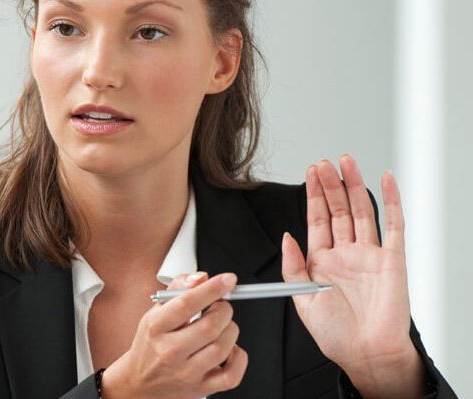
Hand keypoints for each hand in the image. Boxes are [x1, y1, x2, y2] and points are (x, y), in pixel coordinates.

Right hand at [102, 273, 246, 398]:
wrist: (140, 381)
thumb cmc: (151, 344)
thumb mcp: (155, 312)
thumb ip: (178, 290)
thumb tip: (200, 278)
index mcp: (156, 328)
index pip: (186, 303)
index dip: (211, 289)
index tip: (227, 280)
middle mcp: (169, 351)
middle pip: (210, 326)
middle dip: (224, 310)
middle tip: (221, 307)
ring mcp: (186, 373)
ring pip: (223, 347)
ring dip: (231, 330)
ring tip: (223, 327)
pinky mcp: (201, 388)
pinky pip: (232, 375)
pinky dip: (238, 357)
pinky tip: (229, 349)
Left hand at [281, 156, 423, 397]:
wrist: (365, 353)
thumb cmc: (336, 334)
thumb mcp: (301, 299)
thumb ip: (293, 266)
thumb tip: (286, 236)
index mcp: (322, 262)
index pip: (316, 219)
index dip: (313, 195)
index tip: (309, 173)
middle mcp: (346, 254)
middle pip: (338, 210)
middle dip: (330, 185)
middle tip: (323, 162)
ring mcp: (369, 254)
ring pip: (362, 211)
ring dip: (354, 186)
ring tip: (346, 162)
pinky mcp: (392, 259)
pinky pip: (393, 225)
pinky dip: (391, 201)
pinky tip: (386, 180)